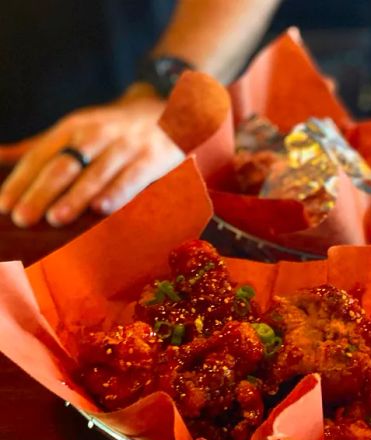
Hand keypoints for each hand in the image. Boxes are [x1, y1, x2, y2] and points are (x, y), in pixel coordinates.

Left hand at [0, 85, 183, 226]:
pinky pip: (132, 178)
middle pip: (63, 166)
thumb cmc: (118, 130)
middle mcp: (98, 134)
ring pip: (95, 174)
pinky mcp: (152, 158)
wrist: (172, 108)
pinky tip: (102, 209)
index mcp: (74, 127)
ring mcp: (126, 146)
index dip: (20, 181)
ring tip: (55, 219)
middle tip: (23, 218)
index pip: (41, 155)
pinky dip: (116, 193)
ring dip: (74, 197)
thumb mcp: (81, 129)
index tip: (3, 207)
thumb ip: (46, 147)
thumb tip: (0, 157)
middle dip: (40, 193)